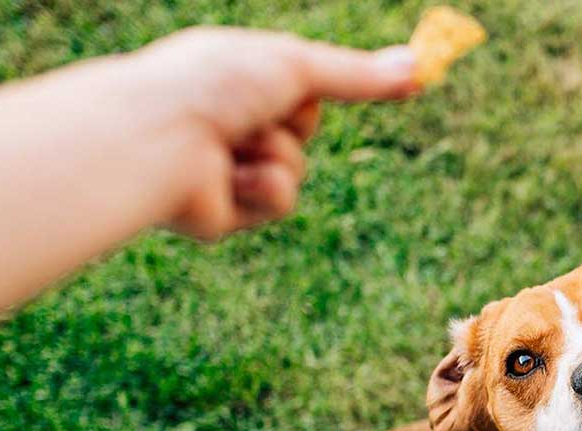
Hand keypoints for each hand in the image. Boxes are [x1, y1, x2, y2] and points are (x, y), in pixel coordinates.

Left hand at [131, 27, 419, 239]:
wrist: (160, 139)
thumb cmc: (215, 86)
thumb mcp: (297, 68)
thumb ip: (357, 75)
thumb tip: (421, 65)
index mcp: (232, 79)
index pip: (297, 90)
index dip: (311, 90)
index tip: (326, 88)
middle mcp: (226, 122)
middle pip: (301, 132)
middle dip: (292, 125)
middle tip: (256, 112)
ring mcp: (224, 169)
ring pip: (295, 171)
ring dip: (278, 156)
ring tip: (236, 145)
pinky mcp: (224, 214)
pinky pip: (278, 203)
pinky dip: (265, 189)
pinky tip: (232, 177)